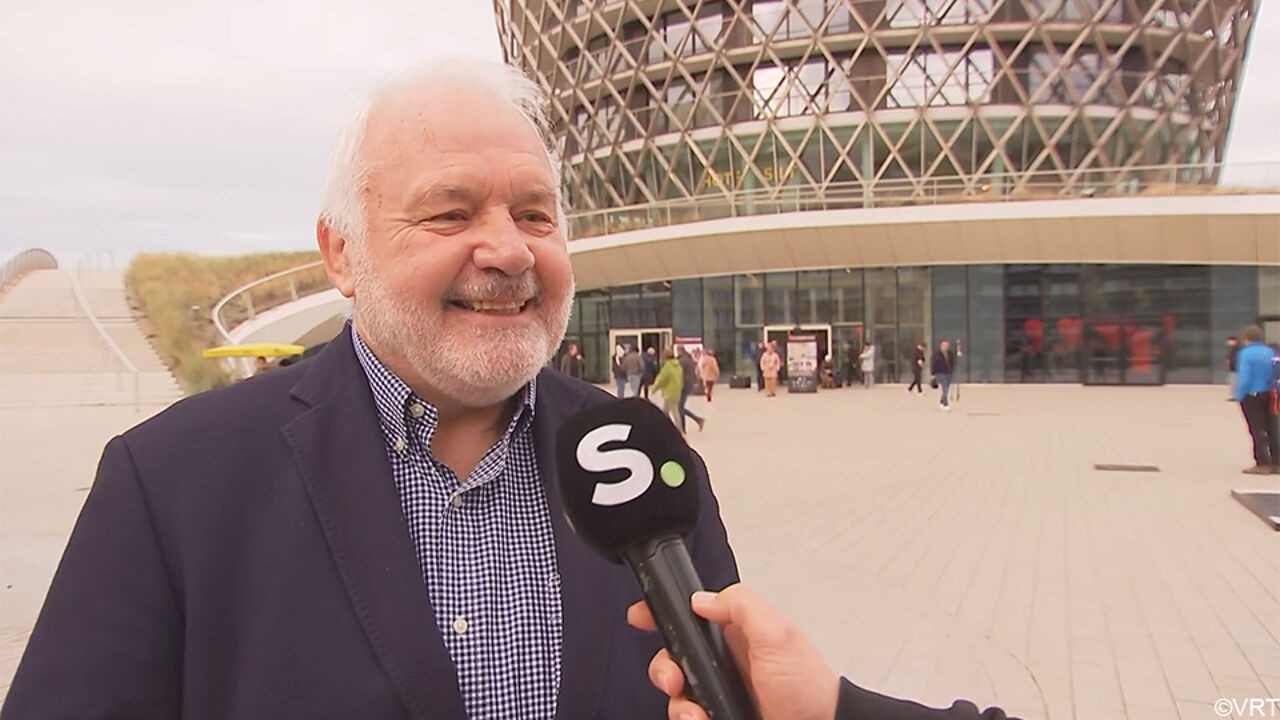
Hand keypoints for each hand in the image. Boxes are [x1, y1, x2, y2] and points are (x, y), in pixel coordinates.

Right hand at [627, 584, 839, 719]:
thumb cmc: (808, 687)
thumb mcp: (778, 634)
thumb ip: (741, 606)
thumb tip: (701, 599)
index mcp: (735, 634)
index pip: (690, 616)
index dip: (662, 615)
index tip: (641, 618)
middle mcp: (723, 663)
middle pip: (673, 658)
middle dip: (664, 668)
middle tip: (674, 680)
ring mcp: (719, 693)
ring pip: (677, 693)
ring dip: (678, 703)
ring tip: (695, 713)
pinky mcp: (718, 715)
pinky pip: (688, 717)